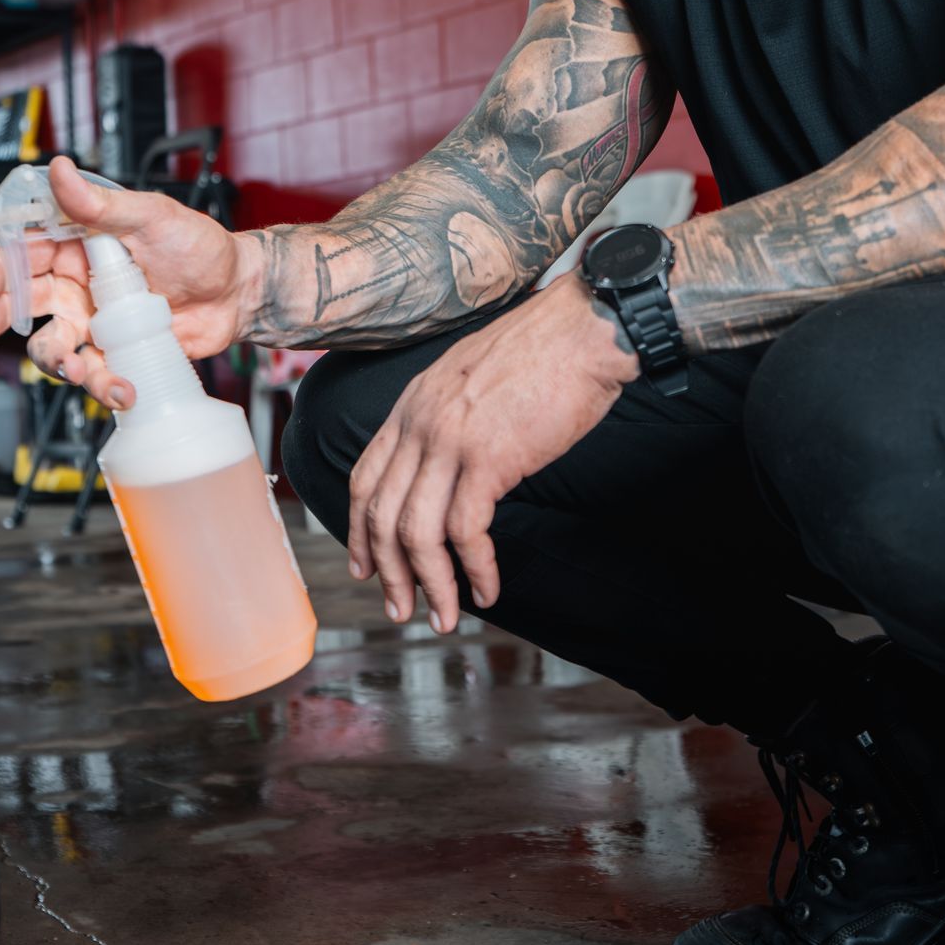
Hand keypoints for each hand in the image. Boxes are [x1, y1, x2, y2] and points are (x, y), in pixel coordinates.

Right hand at [0, 156, 253, 405]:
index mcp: (76, 243)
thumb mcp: (149, 216)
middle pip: (22, 300)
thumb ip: (99, 203)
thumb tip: (58, 168)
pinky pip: (93, 374)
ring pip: (51, 344)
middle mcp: (76, 284)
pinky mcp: (114, 353)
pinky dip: (101, 385)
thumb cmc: (197, 247)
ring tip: (74, 366)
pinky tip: (121, 387)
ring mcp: (93, 321)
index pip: (23, 250)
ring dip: (54, 360)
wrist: (237, 292)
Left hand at [347, 276, 638, 631]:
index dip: (360, 529)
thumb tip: (451, 463)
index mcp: (412, 404)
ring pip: (417, 532)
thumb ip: (448, 416)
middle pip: (382, 513)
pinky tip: (487, 589)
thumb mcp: (471, 376)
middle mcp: (420, 423)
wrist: (584, 328)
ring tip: (444, 616)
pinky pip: (467, 532)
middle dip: (388, 572)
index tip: (366, 566)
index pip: (365, 477)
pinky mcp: (489, 459)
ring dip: (430, 584)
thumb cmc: (543, 351)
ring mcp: (450, 441)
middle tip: (400, 609)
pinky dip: (475, 569)